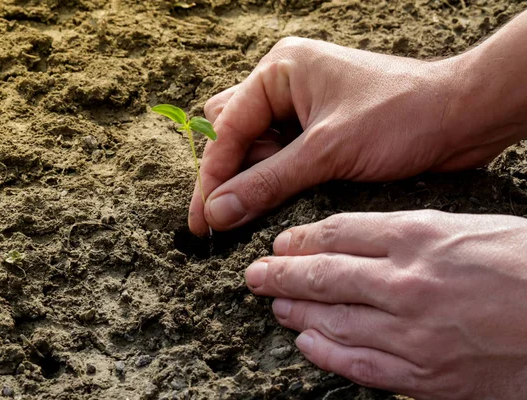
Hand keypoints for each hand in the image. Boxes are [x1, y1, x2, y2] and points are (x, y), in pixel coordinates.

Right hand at [189, 35, 526, 235]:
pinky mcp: (318, 131)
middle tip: (221, 222)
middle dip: (228, 177)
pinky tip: (274, 206)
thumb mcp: (326, 152)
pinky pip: (281, 159)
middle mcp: (284, 86)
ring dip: (252, 182)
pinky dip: (275, 183)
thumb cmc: (400, 116)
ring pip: (255, 150)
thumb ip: (267, 183)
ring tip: (250, 215)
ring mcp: (301, 109)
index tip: (203, 220)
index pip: (227, 129)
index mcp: (279, 72)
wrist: (461, 118)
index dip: (212, 177)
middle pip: (234, 137)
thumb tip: (218, 212)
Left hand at [245, 210, 526, 399]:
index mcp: (419, 237)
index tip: (281, 242)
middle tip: (255, 274)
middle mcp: (406, 284)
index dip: (300, 239)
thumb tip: (356, 242)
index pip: (336, 233)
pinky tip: (306, 342)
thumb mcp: (467, 226)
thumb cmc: (526, 263)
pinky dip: (325, 353)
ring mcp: (412, 335)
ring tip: (275, 304)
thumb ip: (408, 234)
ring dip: (295, 312)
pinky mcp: (426, 378)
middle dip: (279, 274)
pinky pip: (358, 366)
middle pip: (322, 276)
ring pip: (331, 321)